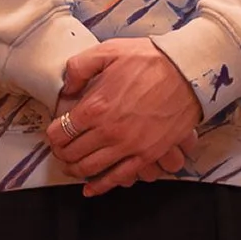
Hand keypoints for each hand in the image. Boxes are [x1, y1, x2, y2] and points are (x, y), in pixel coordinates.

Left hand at [46, 40, 200, 197]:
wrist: (188, 72)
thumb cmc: (151, 60)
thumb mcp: (109, 51)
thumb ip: (79, 67)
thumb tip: (67, 87)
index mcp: (95, 106)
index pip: (60, 132)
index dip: (52, 136)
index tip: (53, 134)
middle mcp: (108, 131)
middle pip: (72, 153)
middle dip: (61, 154)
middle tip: (61, 151)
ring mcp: (128, 146)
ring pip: (90, 169)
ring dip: (76, 170)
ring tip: (72, 166)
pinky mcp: (147, 155)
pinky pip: (118, 177)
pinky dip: (100, 186)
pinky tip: (90, 189)